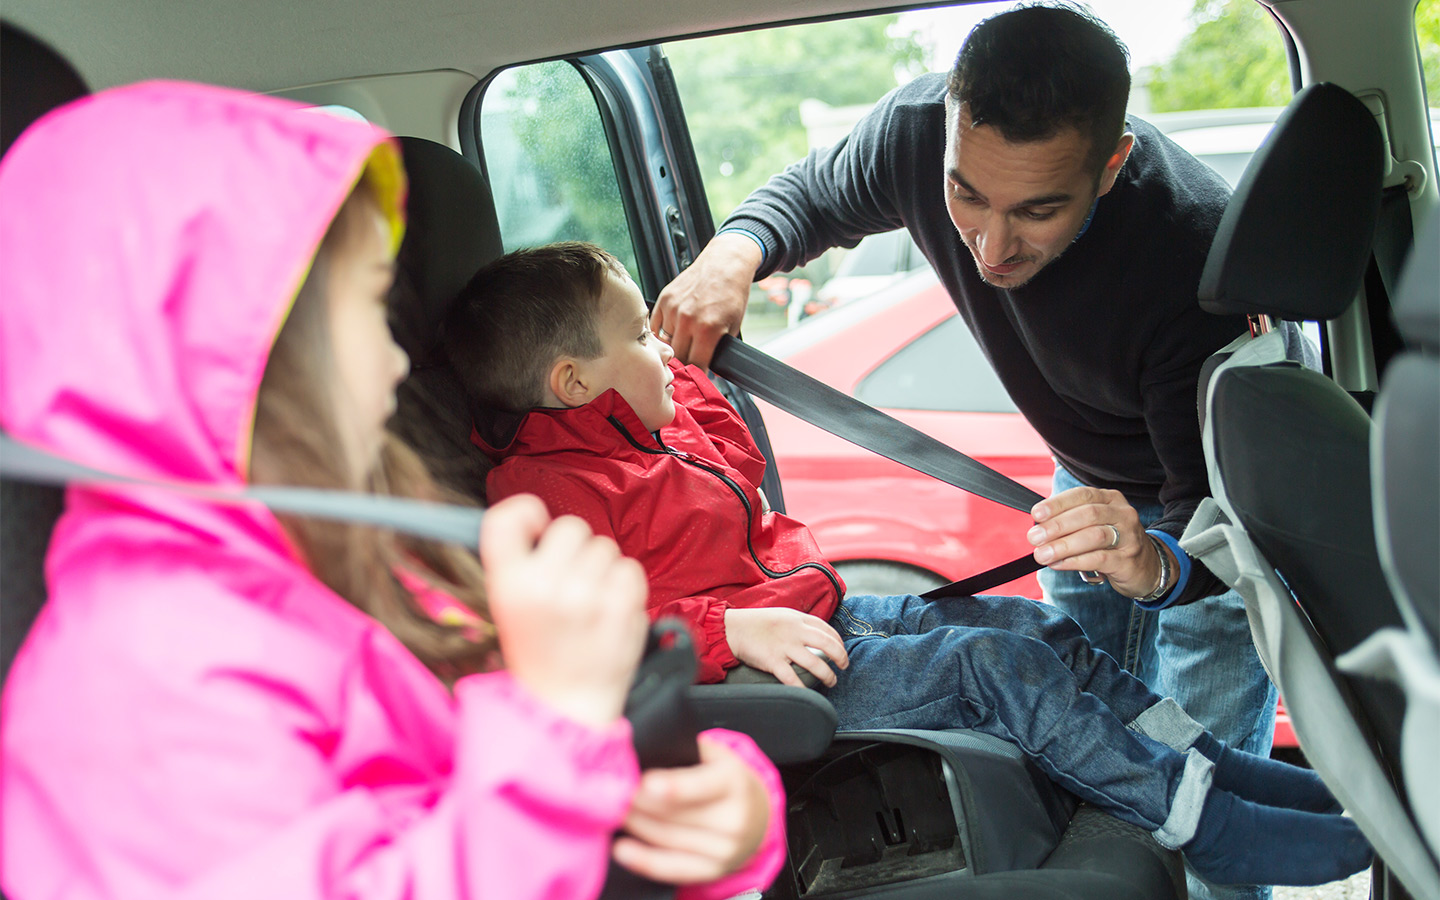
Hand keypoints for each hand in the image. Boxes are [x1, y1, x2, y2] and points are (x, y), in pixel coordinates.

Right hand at [479, 495, 649, 726]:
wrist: (565, 707)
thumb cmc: (539, 653)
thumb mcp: (507, 607)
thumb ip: (521, 563)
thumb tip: (545, 522)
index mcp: (507, 583)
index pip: (508, 517)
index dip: (527, 512)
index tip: (538, 529)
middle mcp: (545, 585)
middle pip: (572, 526)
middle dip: (575, 549)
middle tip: (569, 583)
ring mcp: (586, 596)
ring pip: (605, 547)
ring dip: (602, 568)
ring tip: (589, 603)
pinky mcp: (621, 607)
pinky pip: (630, 568)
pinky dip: (625, 585)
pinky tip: (610, 609)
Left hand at [611, 736, 770, 883]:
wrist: (758, 817)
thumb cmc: (727, 780)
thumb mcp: (716, 755)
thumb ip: (686, 749)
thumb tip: (645, 748)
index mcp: (733, 781)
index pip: (701, 784)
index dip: (673, 786)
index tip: (645, 782)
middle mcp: (733, 818)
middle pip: (674, 813)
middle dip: (637, 802)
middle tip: (612, 791)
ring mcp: (725, 849)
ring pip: (666, 837)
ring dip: (634, 824)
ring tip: (613, 810)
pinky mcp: (712, 871)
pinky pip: (671, 867)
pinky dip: (643, 860)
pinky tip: (623, 849)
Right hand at [651, 232, 761, 368]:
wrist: (725, 264)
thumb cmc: (732, 293)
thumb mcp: (733, 326)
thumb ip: (719, 350)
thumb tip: (710, 372)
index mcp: (708, 329)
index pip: (695, 365)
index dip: (697, 373)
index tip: (698, 375)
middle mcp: (688, 319)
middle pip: (677, 356)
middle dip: (684, 362)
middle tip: (690, 361)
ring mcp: (674, 309)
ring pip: (665, 342)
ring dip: (673, 346)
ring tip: (683, 342)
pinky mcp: (664, 299)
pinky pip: (656, 326)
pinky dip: (662, 332)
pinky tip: (672, 332)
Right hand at [723, 607, 847, 686]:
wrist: (732, 628)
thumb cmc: (756, 623)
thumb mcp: (782, 616)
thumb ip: (799, 624)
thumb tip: (816, 636)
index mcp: (797, 619)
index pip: (827, 629)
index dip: (839, 641)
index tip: (841, 651)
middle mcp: (794, 631)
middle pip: (828, 644)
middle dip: (841, 657)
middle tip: (843, 666)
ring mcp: (784, 646)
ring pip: (815, 663)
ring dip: (827, 675)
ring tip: (831, 680)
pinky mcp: (773, 661)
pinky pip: (792, 678)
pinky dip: (802, 687)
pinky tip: (808, 692)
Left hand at [1028, 487, 1173, 599]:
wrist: (1148, 567)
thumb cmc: (1113, 543)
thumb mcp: (1096, 524)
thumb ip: (1071, 521)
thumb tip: (1038, 527)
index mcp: (1111, 499)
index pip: (1082, 495)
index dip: (1058, 504)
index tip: (1036, 514)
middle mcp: (1122, 514)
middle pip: (1088, 514)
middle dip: (1057, 525)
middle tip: (1034, 538)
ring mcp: (1129, 536)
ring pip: (1094, 536)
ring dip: (1063, 545)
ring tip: (1042, 554)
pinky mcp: (1128, 560)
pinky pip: (1100, 559)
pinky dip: (1075, 561)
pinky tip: (1058, 564)